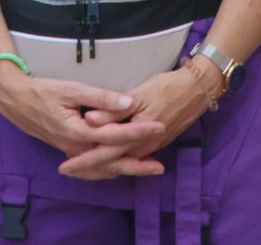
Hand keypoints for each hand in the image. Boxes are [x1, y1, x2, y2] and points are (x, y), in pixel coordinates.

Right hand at [0, 65, 165, 174]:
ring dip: (125, 169)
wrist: (15, 101)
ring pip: (102, 168)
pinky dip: (108, 169)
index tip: (159, 126)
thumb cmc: (43, 91)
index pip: (116, 136)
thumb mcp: (71, 89)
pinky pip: (92, 167)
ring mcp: (71, 152)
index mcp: (78, 132)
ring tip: (147, 169)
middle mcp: (75, 148)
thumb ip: (100, 97)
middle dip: (137, 164)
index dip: (139, 132)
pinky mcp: (69, 150)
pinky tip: (120, 168)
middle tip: (160, 166)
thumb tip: (127, 103)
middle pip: (112, 162)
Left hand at [69, 58, 219, 177]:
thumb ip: (113, 109)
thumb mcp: (139, 95)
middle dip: (88, 168)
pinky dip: (115, 160)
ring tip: (80, 167)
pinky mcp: (154, 142)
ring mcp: (150, 147)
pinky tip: (106, 158)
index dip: (83, 161)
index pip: (104, 154)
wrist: (196, 91)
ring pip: (120, 163)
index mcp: (136, 137)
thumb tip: (89, 119)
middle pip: (110, 164)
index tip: (64, 166)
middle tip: (67, 170)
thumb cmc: (166, 89)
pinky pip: (130, 157)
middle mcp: (142, 148)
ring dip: (100, 166)